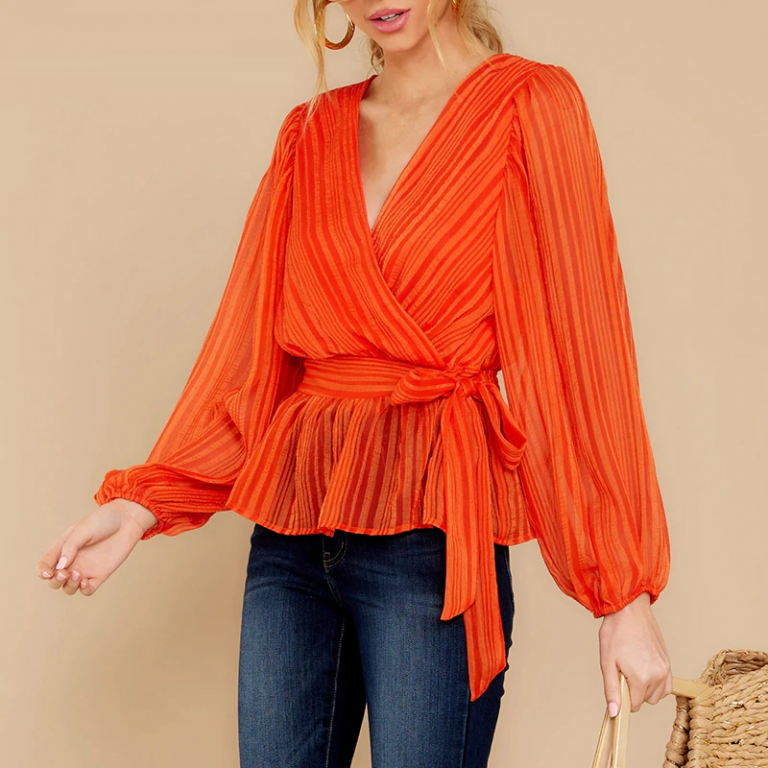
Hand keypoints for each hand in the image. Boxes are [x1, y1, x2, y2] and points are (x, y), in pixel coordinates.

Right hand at [35, 499, 158, 595]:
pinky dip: (83, 590)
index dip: (42, 572)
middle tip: (64, 572)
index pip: (45, 565)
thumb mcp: (83, 529)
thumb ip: (70, 547)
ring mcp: (85, 569)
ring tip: (77, 573)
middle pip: (55, 580)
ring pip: (69, 588)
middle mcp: (72, 561)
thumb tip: (60, 566)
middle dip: (55, 581)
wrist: (127, 520)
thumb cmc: (104, 520)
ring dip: (69, 586)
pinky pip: (87, 590)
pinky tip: (85, 581)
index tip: (48, 572)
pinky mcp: (100, 575)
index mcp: (62, 548)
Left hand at [598, 591, 672, 715]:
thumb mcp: (606, 662)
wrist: (629, 610)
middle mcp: (658, 676)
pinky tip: (644, 670)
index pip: (635, 705)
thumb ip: (612, 690)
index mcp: (642, 678)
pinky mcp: (668, 662)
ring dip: (645, 688)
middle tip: (623, 669)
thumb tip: (615, 713)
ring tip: (632, 667)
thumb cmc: (615, 632)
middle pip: (645, 700)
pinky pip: (666, 685)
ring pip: (656, 694)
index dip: (623, 696)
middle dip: (633, 691)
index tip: (617, 682)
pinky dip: (657, 684)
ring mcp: (665, 669)